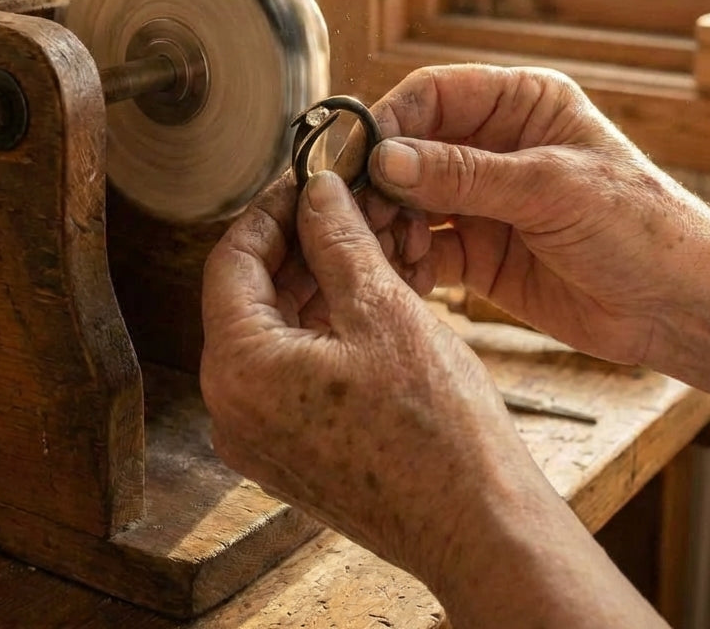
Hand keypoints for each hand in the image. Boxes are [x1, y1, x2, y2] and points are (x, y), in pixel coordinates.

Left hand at [200, 169, 529, 588]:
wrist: (478, 527)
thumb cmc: (437, 431)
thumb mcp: (383, 309)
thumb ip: (337, 240)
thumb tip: (316, 192)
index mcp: (239, 370)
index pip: (230, 261)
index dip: (269, 212)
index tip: (303, 182)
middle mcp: (233, 408)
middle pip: (247, 296)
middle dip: (294, 245)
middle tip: (337, 206)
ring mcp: (260, 435)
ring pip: (271, 332)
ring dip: (311, 283)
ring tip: (358, 244)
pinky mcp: (291, 449)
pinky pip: (288, 369)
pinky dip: (318, 326)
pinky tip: (360, 295)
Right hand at [368, 65, 709, 365]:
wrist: (679, 307)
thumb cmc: (640, 227)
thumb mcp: (551, 189)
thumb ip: (465, 174)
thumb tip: (385, 159)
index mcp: (521, 105)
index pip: (432, 95)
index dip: (389, 121)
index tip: (358, 159)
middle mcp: (494, 146)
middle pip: (409, 148)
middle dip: (379, 181)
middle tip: (355, 213)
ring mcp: (482, 200)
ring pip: (408, 200)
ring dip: (387, 223)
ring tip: (379, 249)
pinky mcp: (477, 251)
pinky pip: (424, 249)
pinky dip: (404, 260)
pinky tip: (399, 275)